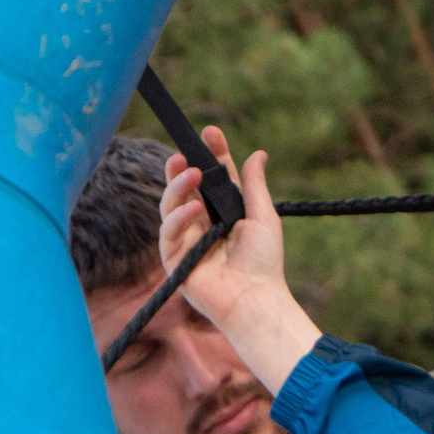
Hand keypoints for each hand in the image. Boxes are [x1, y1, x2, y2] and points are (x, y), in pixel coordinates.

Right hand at [159, 125, 293, 333]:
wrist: (257, 299)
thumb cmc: (264, 262)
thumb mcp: (263, 217)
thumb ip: (255, 185)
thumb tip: (258, 153)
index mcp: (222, 212)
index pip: (212, 178)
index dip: (211, 155)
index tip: (211, 133)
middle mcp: (201, 223)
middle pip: (183, 188)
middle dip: (182, 168)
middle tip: (185, 153)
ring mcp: (185, 239)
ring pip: (170, 204)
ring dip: (178, 187)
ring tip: (190, 173)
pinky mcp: (174, 258)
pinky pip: (169, 231)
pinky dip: (180, 217)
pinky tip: (193, 210)